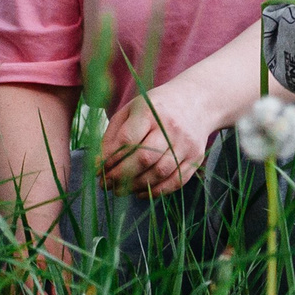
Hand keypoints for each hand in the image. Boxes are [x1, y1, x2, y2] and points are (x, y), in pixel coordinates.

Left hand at [97, 81, 218, 197]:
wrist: (196, 101)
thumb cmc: (156, 107)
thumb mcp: (130, 110)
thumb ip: (113, 134)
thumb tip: (100, 163)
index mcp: (150, 111)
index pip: (128, 140)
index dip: (111, 158)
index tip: (99, 169)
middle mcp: (170, 128)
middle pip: (144, 159)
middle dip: (121, 176)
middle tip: (106, 184)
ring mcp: (185, 144)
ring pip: (159, 173)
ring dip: (137, 186)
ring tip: (120, 190)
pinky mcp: (196, 157)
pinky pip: (176, 181)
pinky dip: (157, 192)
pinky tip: (141, 193)